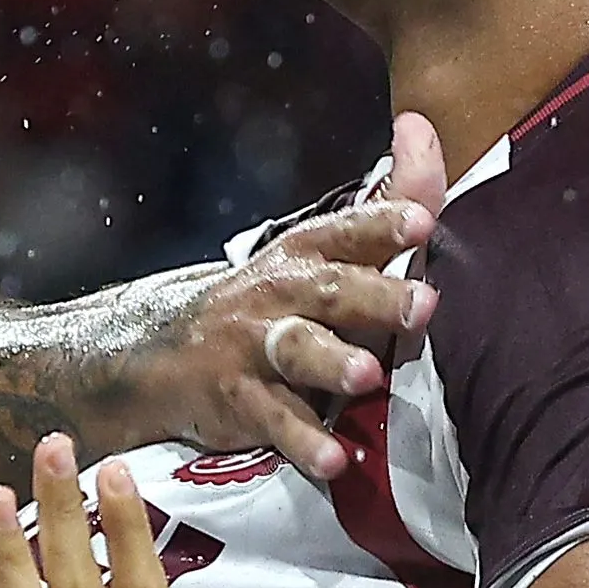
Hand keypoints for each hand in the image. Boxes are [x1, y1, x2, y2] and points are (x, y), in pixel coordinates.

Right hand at [93, 114, 443, 483]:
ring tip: (366, 377)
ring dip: (332, 363)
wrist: (164, 353)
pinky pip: (276, 424)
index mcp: (304, 254)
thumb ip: (385, 200)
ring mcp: (256, 348)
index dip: (383, 221)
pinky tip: (334, 461)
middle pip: (331, 291)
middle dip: (376, 297)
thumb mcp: (320, 249)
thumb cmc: (271, 299)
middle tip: (423, 306)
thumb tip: (421, 126)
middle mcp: (280, 293)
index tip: (422, 220)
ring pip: (298, 352)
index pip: (346, 230)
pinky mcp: (241, 403)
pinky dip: (304, 444)